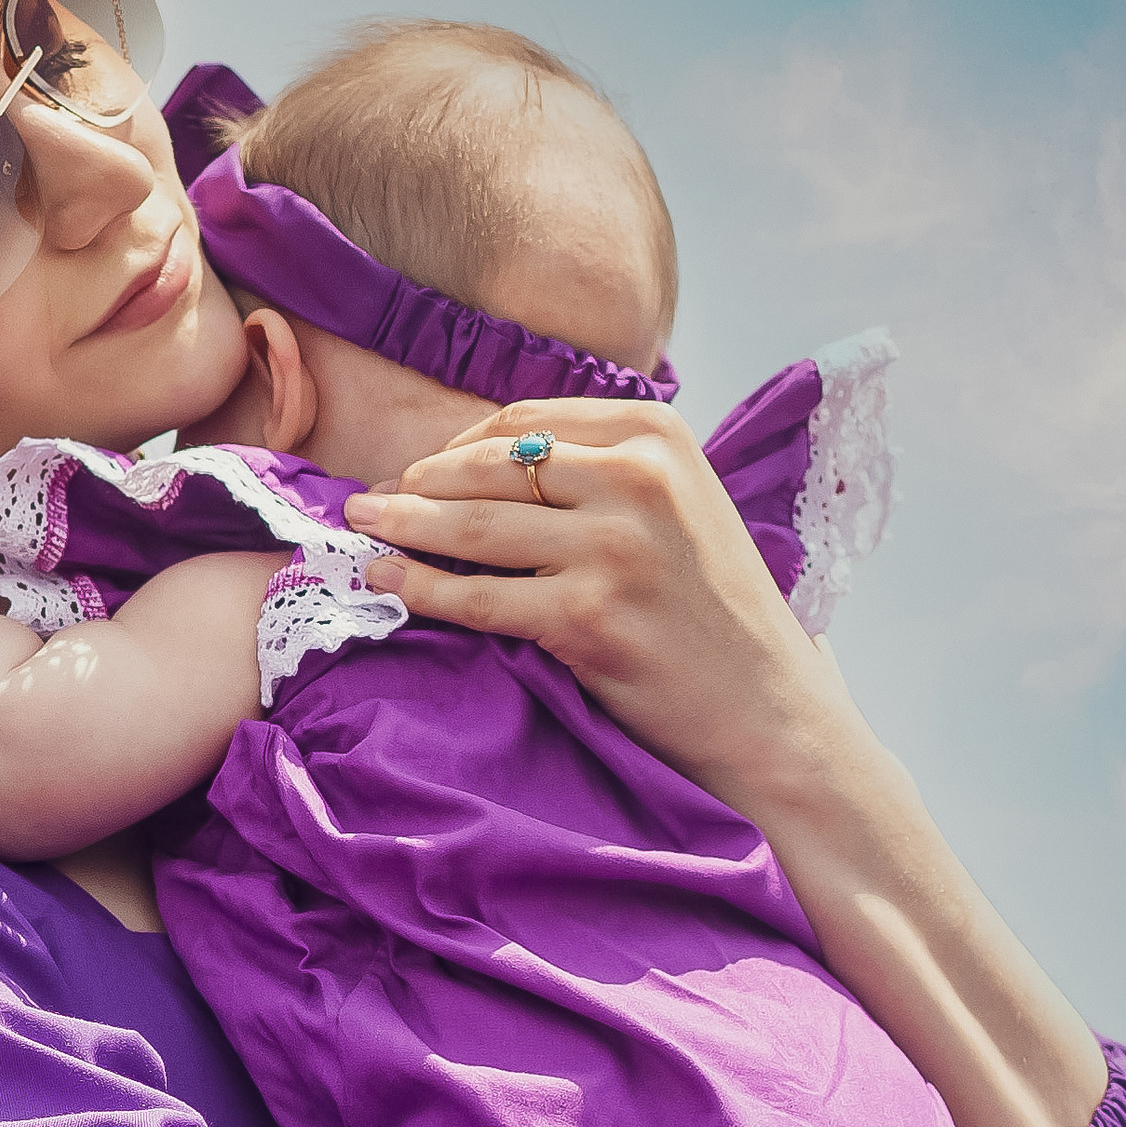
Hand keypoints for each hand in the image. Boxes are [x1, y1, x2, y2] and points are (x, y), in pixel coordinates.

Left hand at [343, 399, 838, 799]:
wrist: (765, 706)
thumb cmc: (709, 611)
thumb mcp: (676, 506)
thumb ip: (600, 470)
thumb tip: (479, 460)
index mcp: (657, 434)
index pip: (526, 419)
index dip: (457, 444)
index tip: (419, 469)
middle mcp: (638, 478)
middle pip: (490, 465)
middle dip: (417, 481)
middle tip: (369, 501)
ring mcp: (614, 547)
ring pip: (473, 525)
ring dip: (402, 524)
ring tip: (360, 529)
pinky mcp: (588, 616)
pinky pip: (475, 596)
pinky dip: (419, 588)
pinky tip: (385, 584)